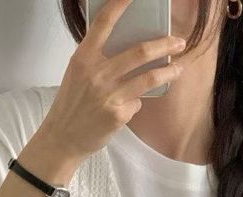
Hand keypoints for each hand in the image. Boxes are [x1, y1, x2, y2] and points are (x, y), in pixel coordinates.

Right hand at [38, 0, 187, 160]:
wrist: (63, 137)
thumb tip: (128, 49)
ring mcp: (109, 95)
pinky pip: (138, 102)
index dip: (120, 4)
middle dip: (164, 45)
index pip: (104, 23)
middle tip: (179, 42)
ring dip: (169, 72)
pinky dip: (137, 101)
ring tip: (179, 68)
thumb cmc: (72, 104)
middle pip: (139, 52)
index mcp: (84, 57)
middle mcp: (97, 73)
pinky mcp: (118, 114)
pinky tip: (130, 105)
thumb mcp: (78, 73)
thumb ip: (98, 59)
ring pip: (149, 77)